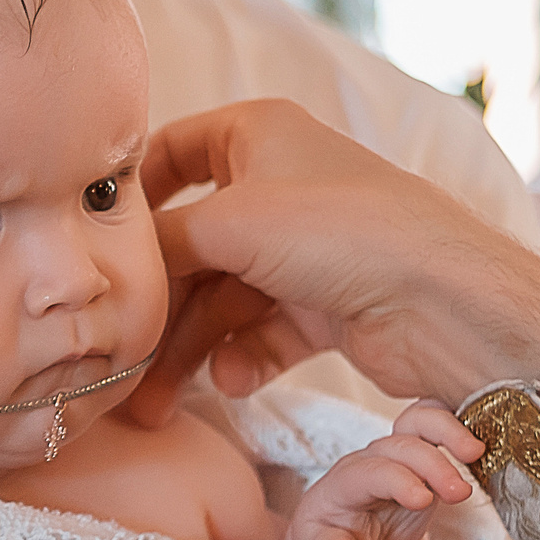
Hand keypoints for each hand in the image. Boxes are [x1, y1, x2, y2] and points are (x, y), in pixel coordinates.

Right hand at [131, 100, 539, 421]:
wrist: (443, 302)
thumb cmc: (337, 232)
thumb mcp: (226, 223)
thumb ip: (159, 242)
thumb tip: (113, 269)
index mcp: (257, 134)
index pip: (172, 153)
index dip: (132, 197)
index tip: (96, 247)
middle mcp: (278, 185)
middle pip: (192, 244)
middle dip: (158, 304)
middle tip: (117, 358)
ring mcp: (303, 250)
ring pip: (223, 299)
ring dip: (188, 351)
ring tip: (156, 405)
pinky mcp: (325, 306)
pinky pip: (262, 333)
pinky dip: (241, 359)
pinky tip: (231, 385)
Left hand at [283, 402, 484, 539]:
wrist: (343, 536)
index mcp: (343, 483)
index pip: (371, 472)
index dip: (398, 480)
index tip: (423, 501)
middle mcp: (372, 461)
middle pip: (401, 444)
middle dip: (432, 463)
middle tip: (461, 492)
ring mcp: (400, 456)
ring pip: (421, 422)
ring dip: (450, 432)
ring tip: (478, 453)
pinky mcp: (425, 460)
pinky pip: (440, 429)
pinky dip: (461, 427)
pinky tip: (486, 445)